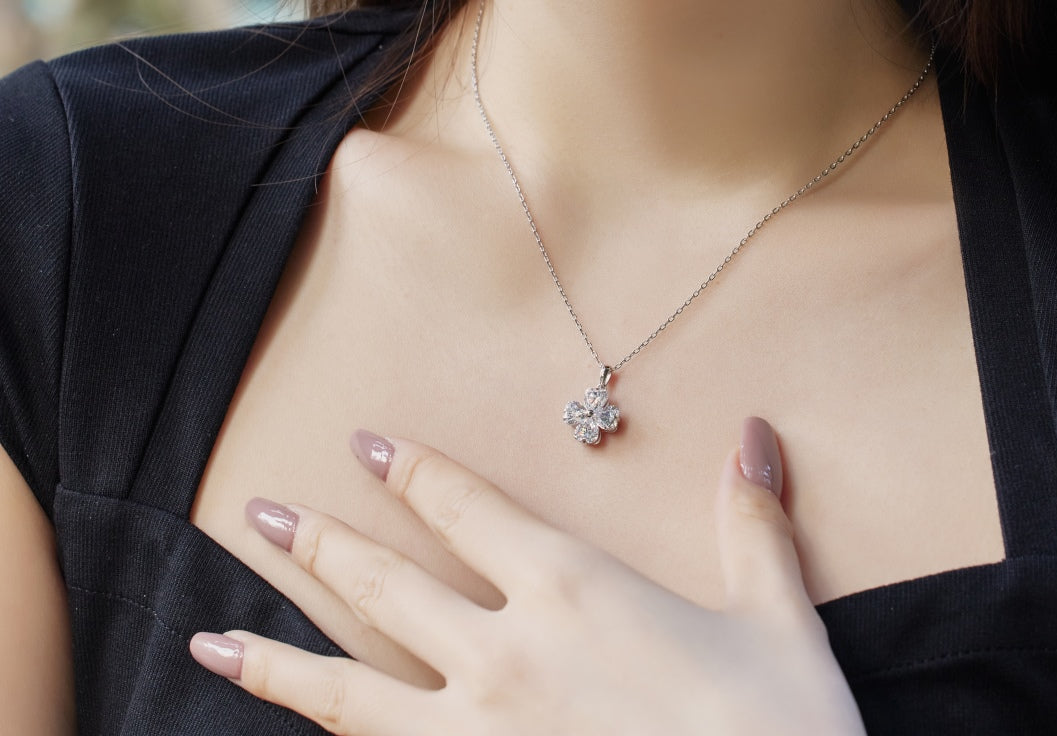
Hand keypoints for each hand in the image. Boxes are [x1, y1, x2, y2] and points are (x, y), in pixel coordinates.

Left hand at [190, 419, 865, 735]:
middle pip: (387, 585)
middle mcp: (505, 653)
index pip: (468, 509)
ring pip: (351, 690)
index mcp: (573, 589)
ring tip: (213, 640)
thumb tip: (756, 434)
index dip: (414, 470)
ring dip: (280, 658)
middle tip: (263, 513)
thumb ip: (753, 525)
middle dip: (320, 544)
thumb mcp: (774, 623)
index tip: (366, 443)